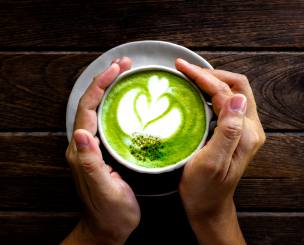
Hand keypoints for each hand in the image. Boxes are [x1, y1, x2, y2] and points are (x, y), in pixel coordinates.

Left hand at [62, 57, 139, 244]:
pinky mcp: (100, 151)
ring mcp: (91, 147)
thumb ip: (90, 163)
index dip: (100, 85)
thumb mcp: (104, 190)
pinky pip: (104, 120)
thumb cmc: (110, 213)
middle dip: (104, 80)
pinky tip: (125, 100)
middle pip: (90, 104)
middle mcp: (82, 145)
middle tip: (123, 64)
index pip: (87, 109)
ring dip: (108, 88)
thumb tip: (81, 133)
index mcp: (81, 150)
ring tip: (124, 74)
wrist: (107, 229)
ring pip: (96, 109)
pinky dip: (113, 103)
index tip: (116, 69)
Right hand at [176, 59, 265, 243]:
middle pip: (235, 86)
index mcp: (246, 133)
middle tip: (184, 69)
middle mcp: (249, 128)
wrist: (207, 206)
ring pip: (231, 93)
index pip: (227, 92)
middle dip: (210, 74)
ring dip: (210, 81)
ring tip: (187, 77)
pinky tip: (193, 94)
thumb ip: (228, 131)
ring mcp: (242, 130)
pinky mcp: (233, 133)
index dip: (204, 77)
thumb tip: (237, 98)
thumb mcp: (212, 162)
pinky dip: (209, 94)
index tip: (182, 68)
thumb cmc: (204, 188)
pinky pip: (224, 104)